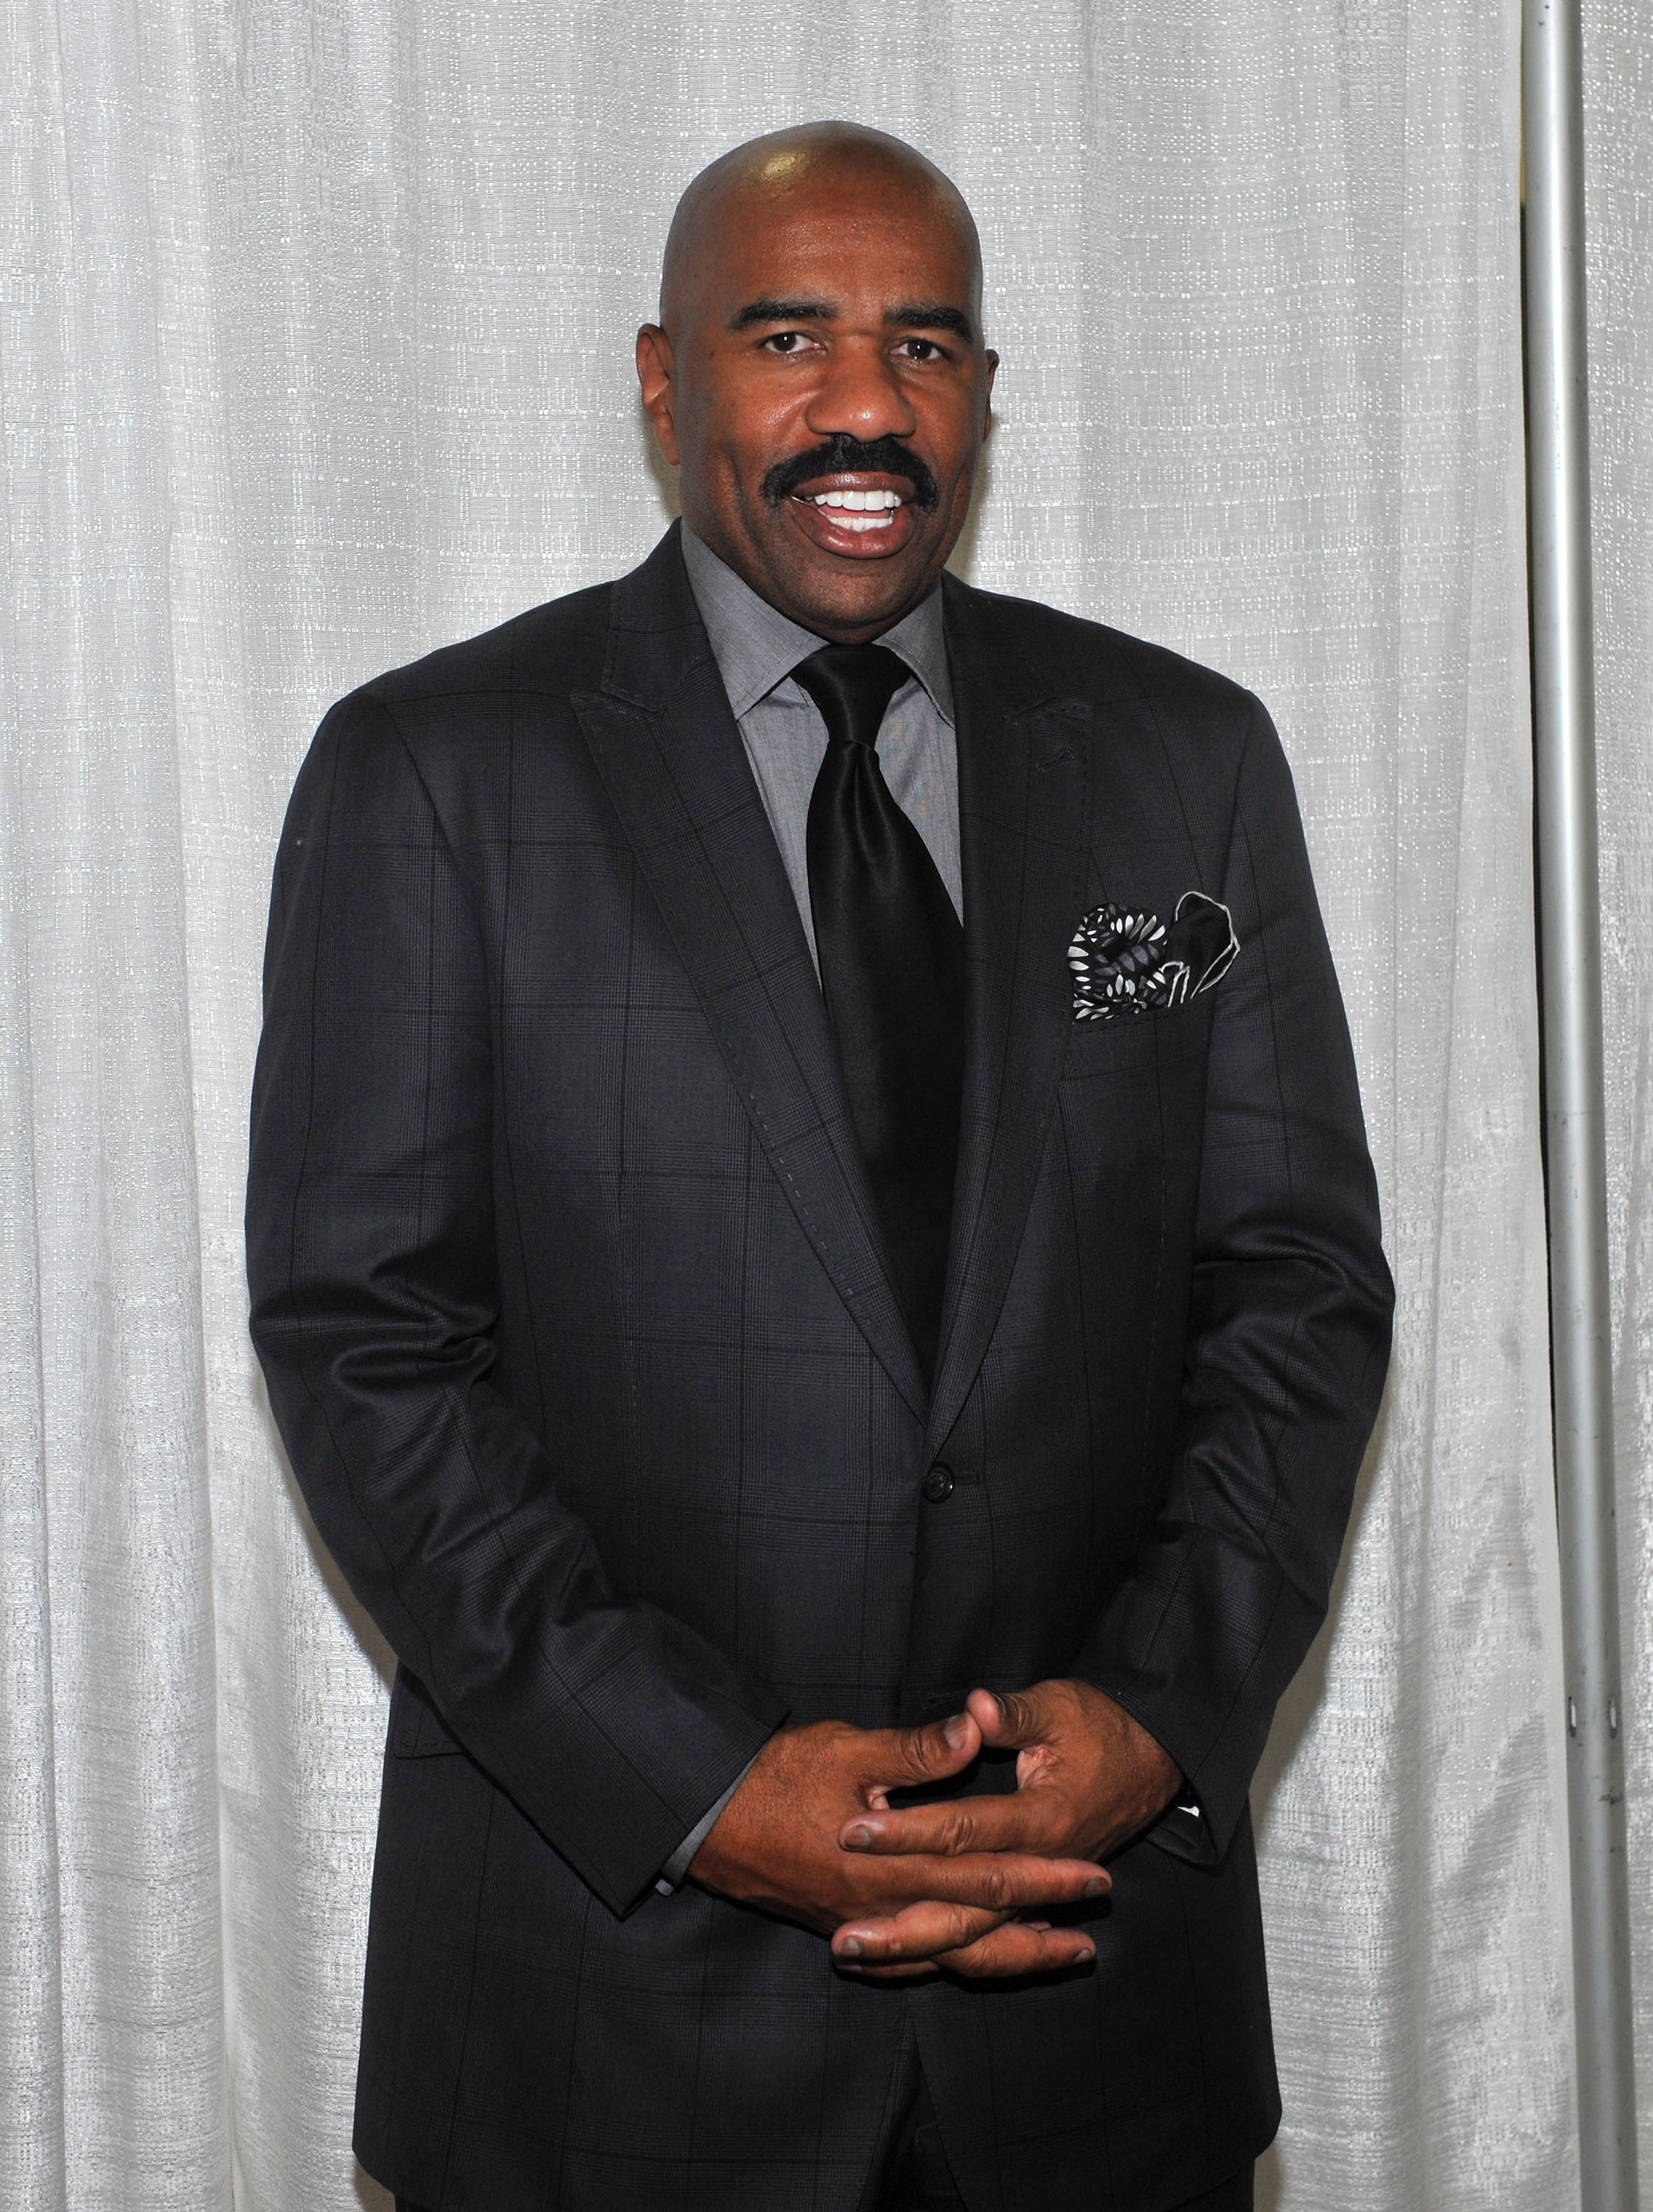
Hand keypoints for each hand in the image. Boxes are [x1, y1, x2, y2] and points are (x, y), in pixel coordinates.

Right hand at [688, 1713, 1109, 1979]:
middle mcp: (882, 1910)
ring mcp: (862, 1925)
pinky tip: (973, 1959)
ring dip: (1008, 1954)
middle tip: (1094, 1921)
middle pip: (978, 1926)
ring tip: (1059, 1952)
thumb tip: (974, 1730)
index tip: (1091, 1874)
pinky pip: (910, 1961)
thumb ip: (916, 1750)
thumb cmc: (774, 1775)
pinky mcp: (842, 1926)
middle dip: (1040, 1923)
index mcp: (890, 1867)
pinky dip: (951, 1962)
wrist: (704, 1817)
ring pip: (950, 1954)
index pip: (985, 1875)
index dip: (1043, 1876)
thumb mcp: (847, 1748)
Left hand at [829, 1680, 1180, 1964]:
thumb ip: (1013, 1715)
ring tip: (855, 1955)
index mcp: (1043, 1818)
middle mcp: (1039, 1865)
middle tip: (842, 1938)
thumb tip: (975, 1709)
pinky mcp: (1037, 1895)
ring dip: (915, 1949)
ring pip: (975, 1938)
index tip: (852, 1830)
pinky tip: (903, 1959)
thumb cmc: (1103, 1726)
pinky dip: (948, 1954)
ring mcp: (1040, 1889)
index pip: (962, 1830)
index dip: (906, 1830)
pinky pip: (990, 1942)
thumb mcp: (1060, 1707)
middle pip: (963, 1908)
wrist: (1154, 1757)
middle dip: (900, 1924)